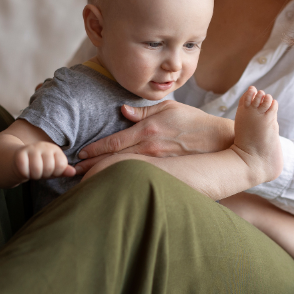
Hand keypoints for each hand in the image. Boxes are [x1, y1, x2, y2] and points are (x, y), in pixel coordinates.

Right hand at [14, 142, 75, 179]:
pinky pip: (25, 170)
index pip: (61, 166)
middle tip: (39, 171)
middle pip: (49, 168)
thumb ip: (63, 170)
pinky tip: (24, 170)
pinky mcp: (20, 153)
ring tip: (32, 171)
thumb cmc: (38, 165)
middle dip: (44, 175)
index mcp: (55, 149)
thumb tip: (73, 172)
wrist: (17, 160)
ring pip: (37, 170)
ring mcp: (31, 148)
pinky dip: (25, 174)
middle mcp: (44, 146)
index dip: (56, 173)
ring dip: (34, 175)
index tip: (50, 171)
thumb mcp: (52, 168)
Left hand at [74, 100, 234, 173]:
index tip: (80, 154)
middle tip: (73, 172)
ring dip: (104, 175)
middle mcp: (150, 148)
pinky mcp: (166, 173)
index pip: (114, 142)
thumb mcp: (170, 108)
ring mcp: (158, 163)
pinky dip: (123, 180)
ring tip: (86, 181)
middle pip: (114, 159)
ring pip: (124, 170)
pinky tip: (113, 185)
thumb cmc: (195, 122)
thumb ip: (144, 111)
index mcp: (148, 130)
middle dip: (92, 166)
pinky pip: (140, 177)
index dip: (94, 150)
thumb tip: (122, 111)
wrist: (220, 141)